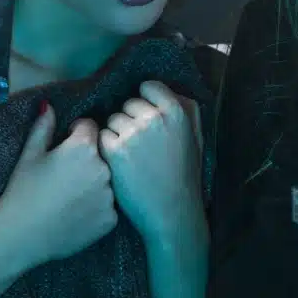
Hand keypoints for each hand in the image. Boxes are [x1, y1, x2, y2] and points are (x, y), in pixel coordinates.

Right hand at [0, 104, 117, 268]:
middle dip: (88, 159)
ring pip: (108, 181)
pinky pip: (109, 206)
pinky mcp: (110, 219)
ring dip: (96, 183)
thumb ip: (43, 126)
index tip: (63, 147)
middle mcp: (104, 169)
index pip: (90, 127)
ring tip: (70, 196)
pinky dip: (97, 207)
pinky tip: (76, 213)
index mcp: (84, 148)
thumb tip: (48, 104)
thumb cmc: (22, 191)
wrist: (21, 234)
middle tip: (65, 176)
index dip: (75, 134)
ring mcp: (110, 196)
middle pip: (103, 154)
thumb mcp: (29, 154)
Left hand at [98, 80, 205, 237]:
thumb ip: (184, 109)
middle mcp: (154, 118)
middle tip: (142, 144)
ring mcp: (133, 134)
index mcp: (177, 112)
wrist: (173, 211)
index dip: (145, 102)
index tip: (147, 119)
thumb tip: (164, 90)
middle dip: (131, 120)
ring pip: (113, 120)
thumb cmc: (185, 175)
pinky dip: (107, 149)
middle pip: (128, 104)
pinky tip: (122, 165)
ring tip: (133, 157)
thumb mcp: (195, 136)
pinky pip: (102, 137)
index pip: (148, 87)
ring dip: (118, 135)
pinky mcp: (115, 150)